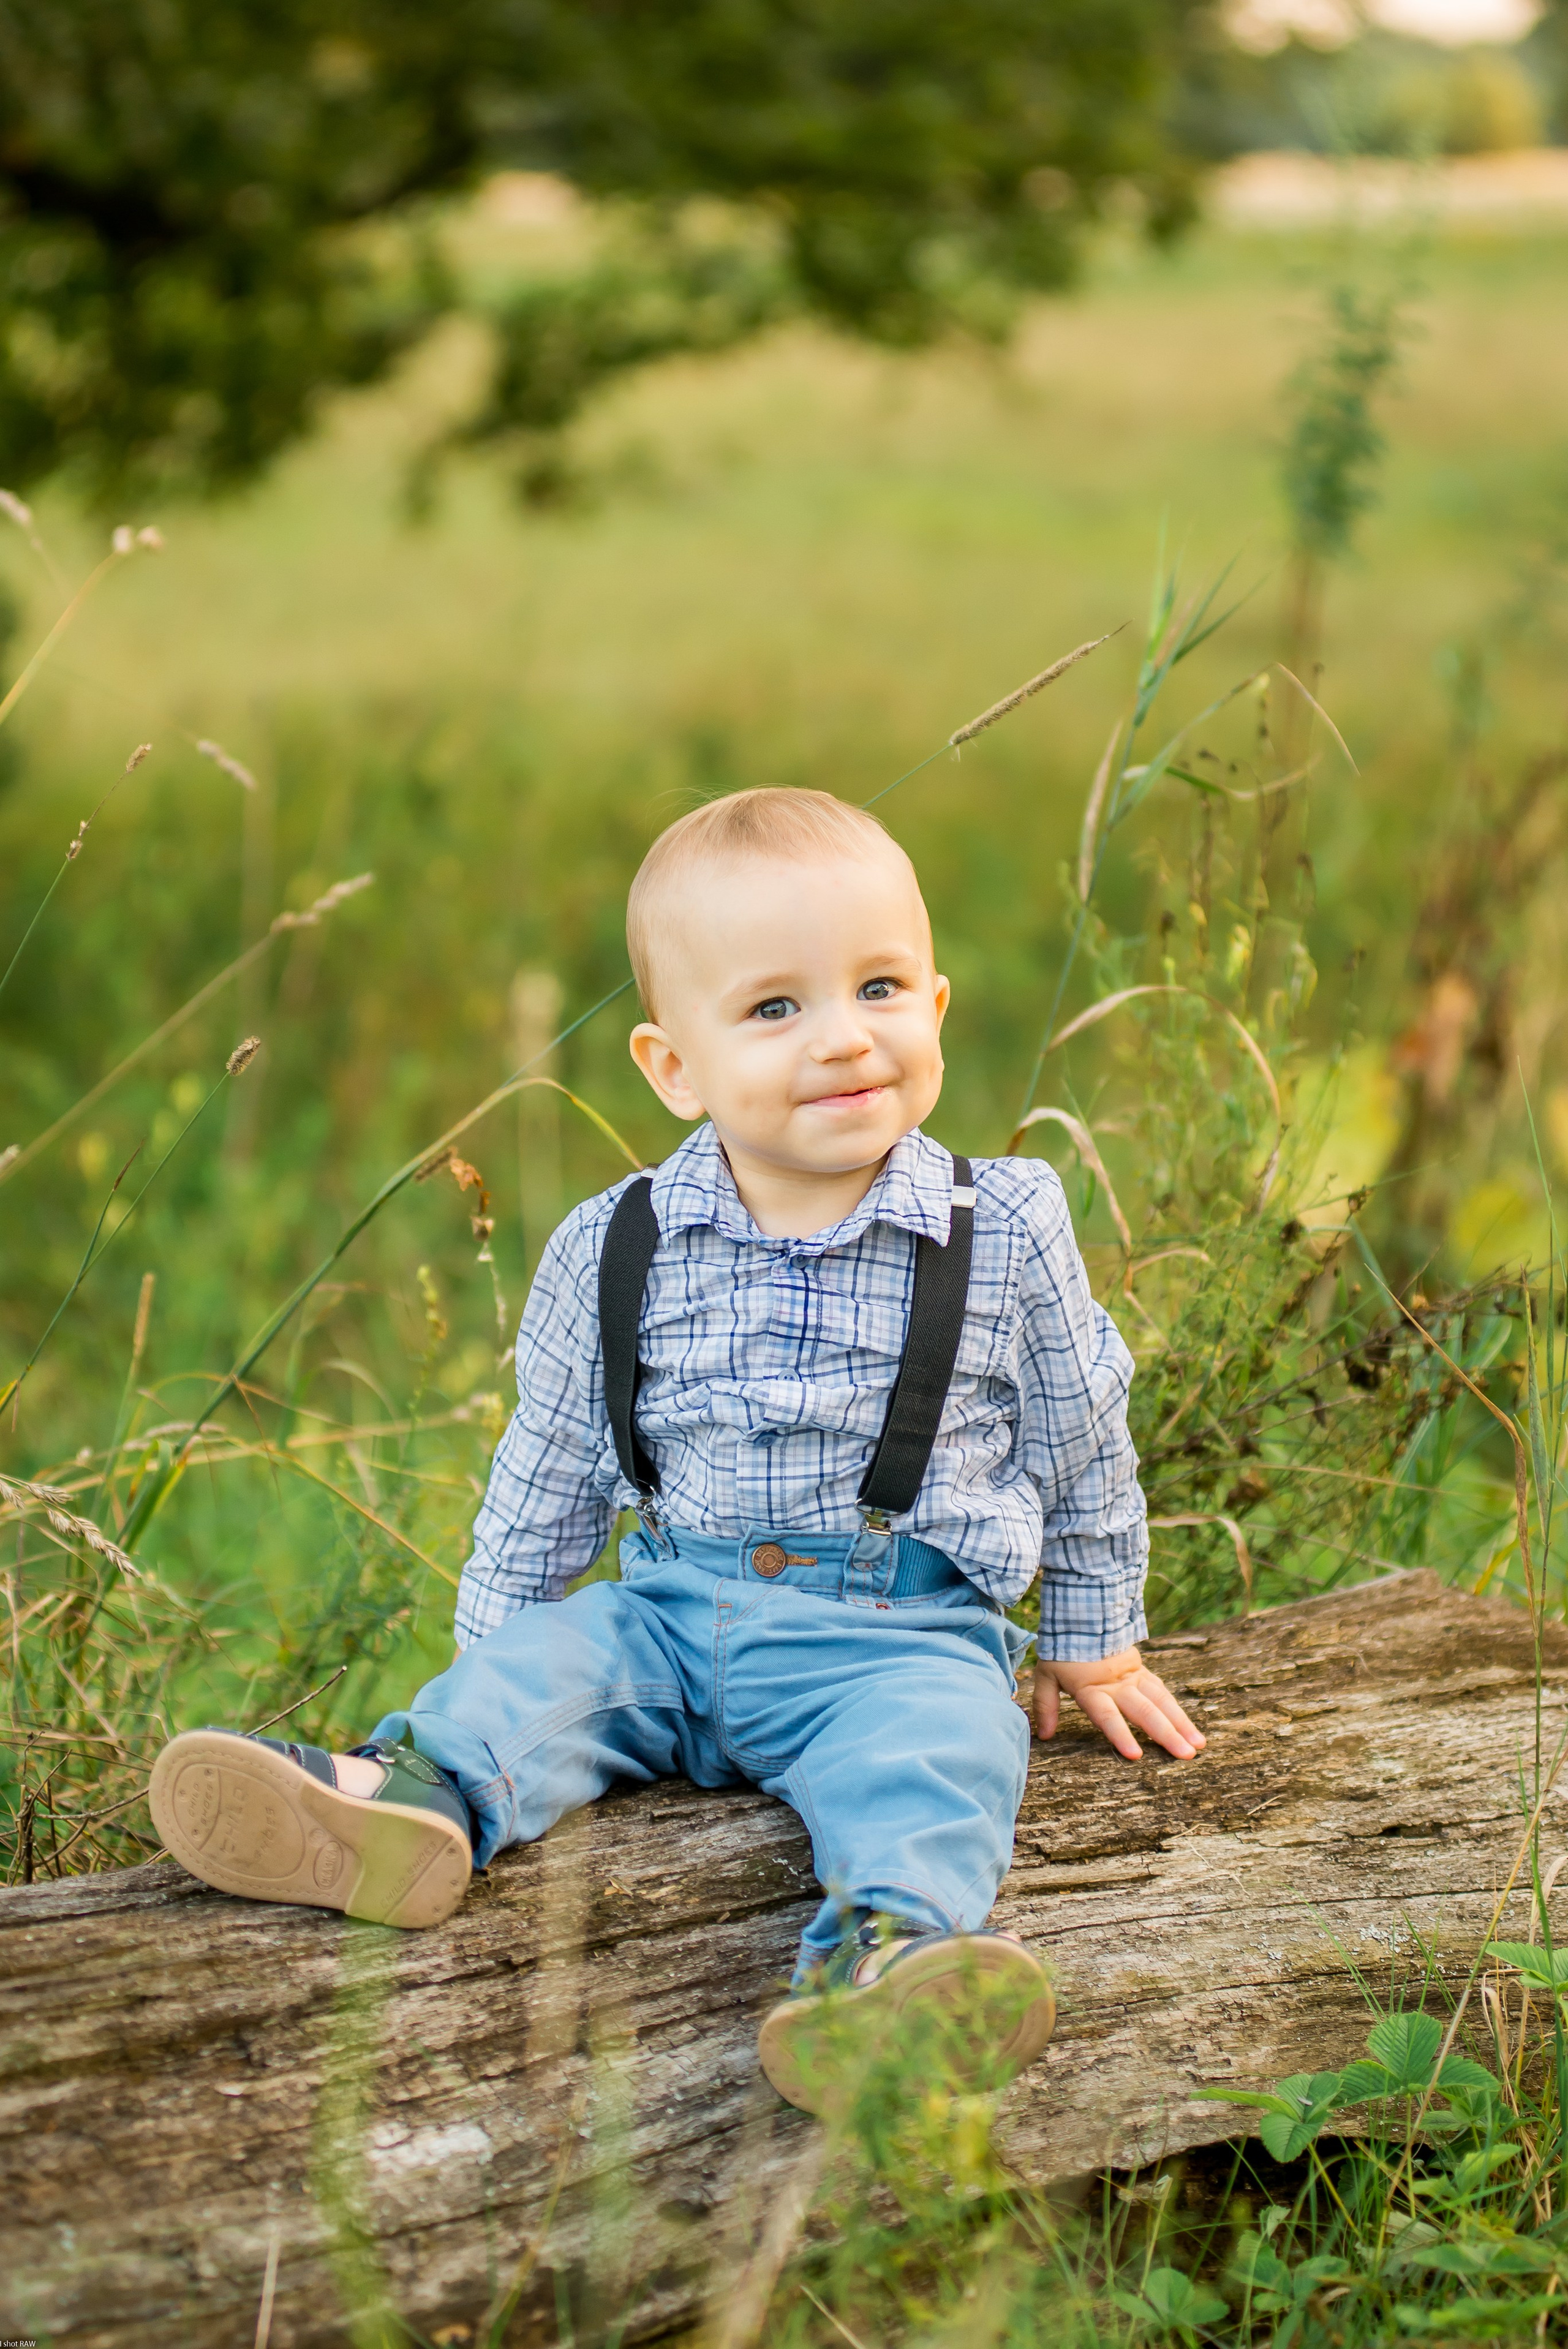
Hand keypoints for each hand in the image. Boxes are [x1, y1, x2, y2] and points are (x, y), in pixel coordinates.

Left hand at [1033, 1646, 1205, 1760]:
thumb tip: (1043, 1736)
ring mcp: (1133, 1677)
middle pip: (1144, 1711)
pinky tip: (1191, 1728)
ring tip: (1197, 1746)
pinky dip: (1177, 1710)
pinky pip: (1162, 1692)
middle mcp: (1117, 1685)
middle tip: (1185, 1756)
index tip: (1135, 1755)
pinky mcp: (1142, 1671)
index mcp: (1091, 1688)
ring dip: (1181, 1724)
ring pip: (1161, 1702)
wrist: (1083, 1614)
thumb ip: (1045, 1705)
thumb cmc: (1062, 1650)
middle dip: (1166, 1735)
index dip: (1120, 1734)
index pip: (1107, 1714)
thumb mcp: (1046, 1675)